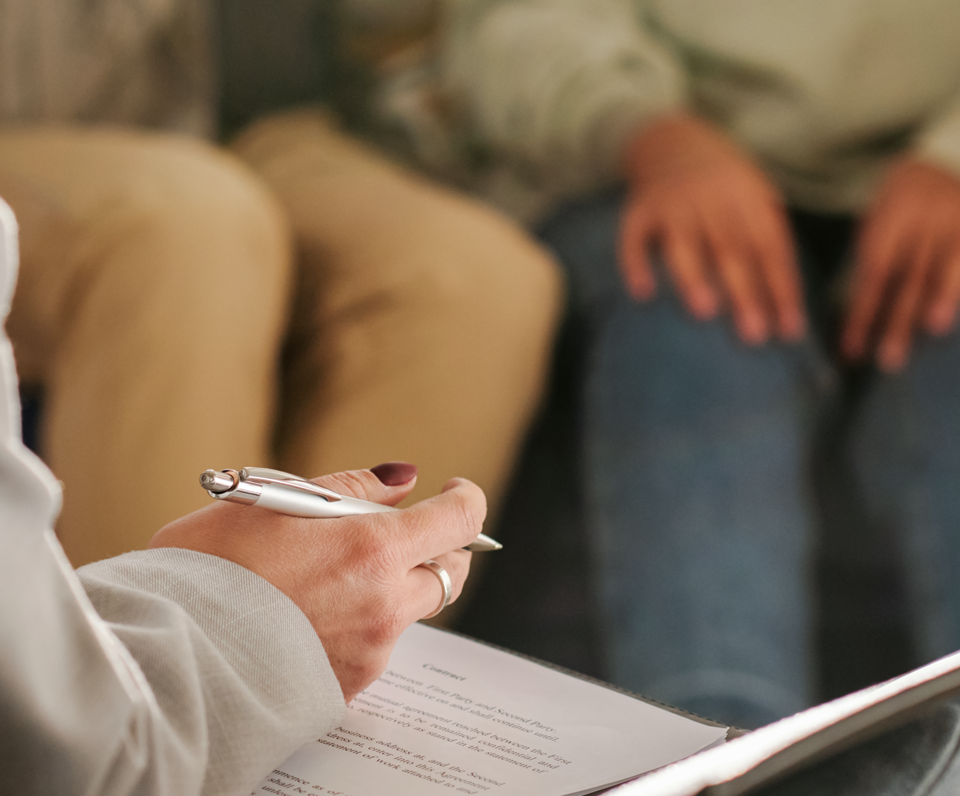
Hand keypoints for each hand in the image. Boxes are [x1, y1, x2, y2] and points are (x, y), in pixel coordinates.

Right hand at [148, 463, 484, 701]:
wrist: (167, 656)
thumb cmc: (209, 570)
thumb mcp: (273, 500)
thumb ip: (351, 489)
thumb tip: (401, 480)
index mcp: (372, 548)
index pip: (460, 519)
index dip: (466, 498)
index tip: (455, 490)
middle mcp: (385, 602)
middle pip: (451, 571)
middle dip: (441, 547)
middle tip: (408, 534)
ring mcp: (371, 649)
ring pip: (412, 610)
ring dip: (396, 586)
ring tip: (336, 574)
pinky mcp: (350, 685)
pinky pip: (377, 646)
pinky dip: (363, 623)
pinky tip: (315, 614)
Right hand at [619, 113, 804, 343]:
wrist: (672, 139)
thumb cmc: (724, 184)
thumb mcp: (757, 196)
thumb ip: (769, 239)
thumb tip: (788, 304)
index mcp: (747, 195)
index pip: (770, 247)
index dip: (781, 289)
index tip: (789, 330)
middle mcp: (710, 197)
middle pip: (731, 249)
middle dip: (744, 293)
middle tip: (754, 334)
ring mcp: (671, 203)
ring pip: (684, 244)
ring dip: (693, 278)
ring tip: (705, 312)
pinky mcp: (638, 211)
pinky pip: (633, 239)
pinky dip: (635, 264)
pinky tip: (642, 292)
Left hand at [842, 159, 959, 371]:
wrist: (946, 155)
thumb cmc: (903, 196)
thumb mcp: (877, 214)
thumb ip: (874, 253)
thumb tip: (864, 305)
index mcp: (891, 219)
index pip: (873, 275)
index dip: (862, 313)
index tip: (851, 348)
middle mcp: (925, 221)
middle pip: (909, 277)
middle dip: (897, 320)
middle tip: (887, 359)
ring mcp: (956, 223)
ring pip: (946, 268)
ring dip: (938, 300)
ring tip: (932, 330)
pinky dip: (959, 287)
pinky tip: (952, 314)